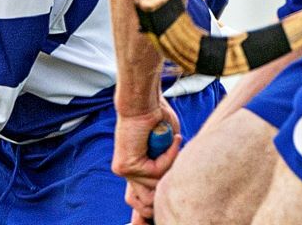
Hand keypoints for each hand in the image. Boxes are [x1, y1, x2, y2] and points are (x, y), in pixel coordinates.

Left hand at [112, 100, 180, 220]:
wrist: (142, 101)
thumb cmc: (156, 118)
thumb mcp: (166, 148)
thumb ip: (168, 168)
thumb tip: (176, 186)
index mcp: (134, 169)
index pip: (143, 199)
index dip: (159, 196)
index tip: (169, 188)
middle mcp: (126, 172)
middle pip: (148, 200)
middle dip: (166, 185)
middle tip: (176, 161)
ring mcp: (124, 170)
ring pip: (156, 186)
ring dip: (170, 165)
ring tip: (172, 144)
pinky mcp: (127, 165)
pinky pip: (157, 171)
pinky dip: (169, 155)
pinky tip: (172, 139)